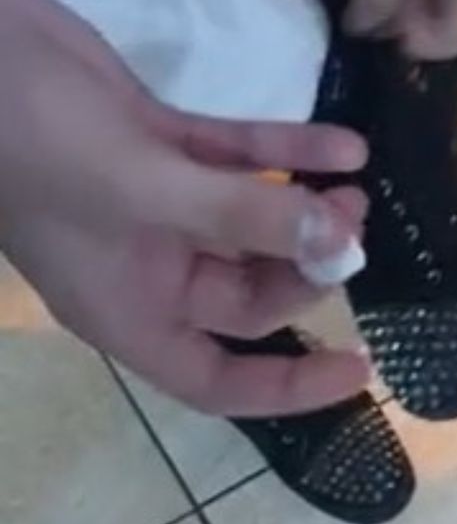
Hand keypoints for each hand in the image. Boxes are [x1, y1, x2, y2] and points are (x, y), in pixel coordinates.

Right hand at [0, 0, 370, 416]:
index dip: (289, 385)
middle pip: (252, 292)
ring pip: (253, 226)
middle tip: (354, 225)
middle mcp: (151, 267)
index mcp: (132, 310)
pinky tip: (345, 147)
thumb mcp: (143, 187)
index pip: (219, 378)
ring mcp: (162, 205)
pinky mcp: (168, 147)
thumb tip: (339, 246)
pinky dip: (289, 155)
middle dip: (308, 264)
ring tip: (356, 186)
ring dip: (307, 210)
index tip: (356, 369)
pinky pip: (242, 161)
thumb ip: (243, 215)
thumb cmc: (30, 138)